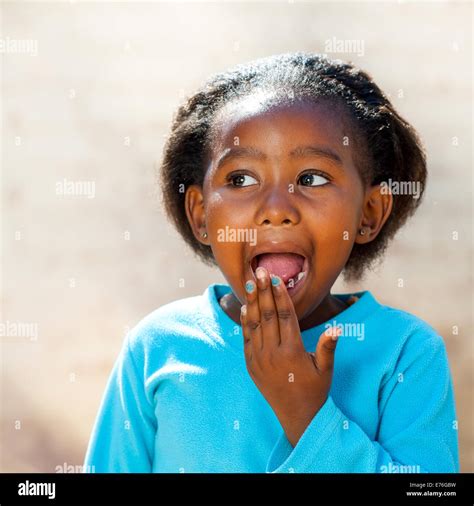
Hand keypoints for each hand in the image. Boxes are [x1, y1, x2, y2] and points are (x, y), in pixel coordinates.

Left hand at [240, 266, 341, 446]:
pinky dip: (244, 321)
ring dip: (252, 301)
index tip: (277, 278)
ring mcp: (259, 359)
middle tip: (260, 271)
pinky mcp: (250, 364)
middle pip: (268, 315)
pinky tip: (245, 306)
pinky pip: (246, 338)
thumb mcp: (325, 369)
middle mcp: (273, 353)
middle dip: (264, 291)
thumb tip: (337, 328)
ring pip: (254, 324)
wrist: (296, 416)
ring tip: (249, 282)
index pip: (286, 316)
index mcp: (293, 351)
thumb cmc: (315, 390)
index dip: (281, 295)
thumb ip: (327, 347)